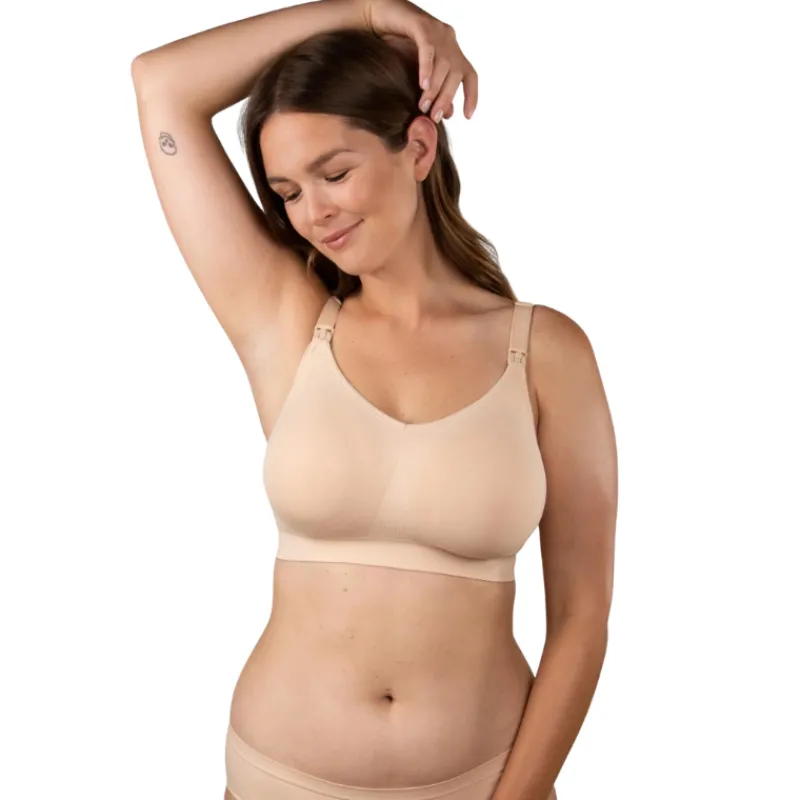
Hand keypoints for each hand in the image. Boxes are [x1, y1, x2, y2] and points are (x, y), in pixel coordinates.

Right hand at [360, 0, 477, 121]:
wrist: (377, 16)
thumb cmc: (396, 46)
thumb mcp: (417, 73)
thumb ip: (433, 91)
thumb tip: (448, 113)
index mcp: (451, 51)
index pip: (469, 75)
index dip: (471, 95)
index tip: (467, 116)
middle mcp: (448, 39)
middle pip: (457, 72)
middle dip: (446, 97)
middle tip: (435, 116)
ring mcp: (436, 30)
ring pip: (444, 63)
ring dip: (435, 88)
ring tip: (424, 106)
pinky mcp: (420, 24)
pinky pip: (428, 48)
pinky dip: (427, 68)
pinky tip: (422, 85)